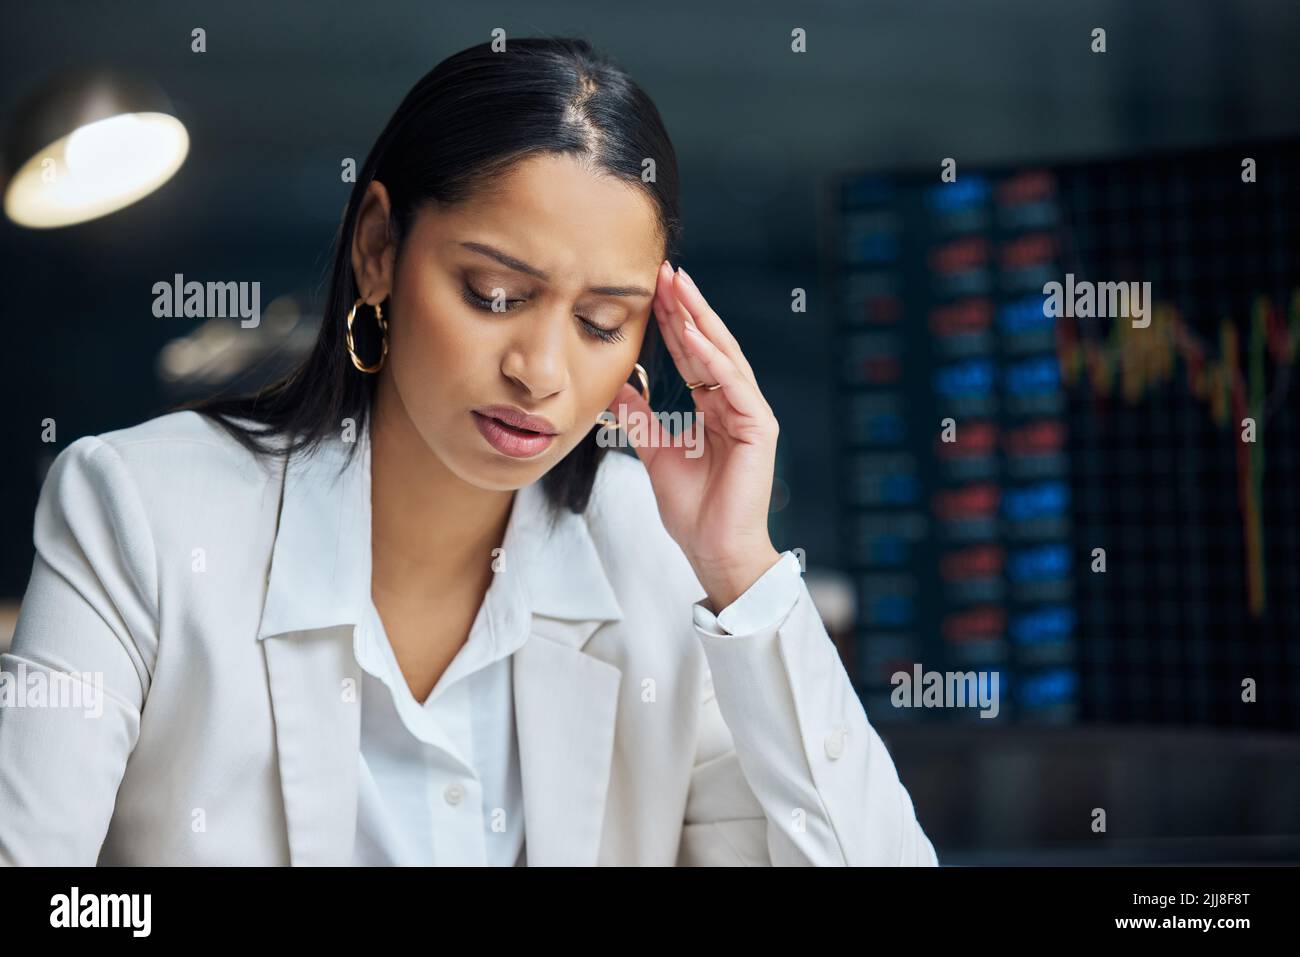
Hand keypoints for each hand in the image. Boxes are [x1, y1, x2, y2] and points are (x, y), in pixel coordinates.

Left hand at [605, 261, 781, 611]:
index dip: (673, 322)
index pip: (692, 355)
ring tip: (679, 287)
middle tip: (666, 271)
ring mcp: (750, 413)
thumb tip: (616, 388)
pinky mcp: (758, 427)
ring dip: (700, 319)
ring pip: (723, 355)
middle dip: (687, 308)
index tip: (653, 290)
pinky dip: (711, 358)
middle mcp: (736, 403)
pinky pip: (732, 384)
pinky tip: (692, 334)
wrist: (713, 549)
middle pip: (709, 345)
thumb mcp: (654, 450)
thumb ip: (639, 417)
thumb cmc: (693, 509)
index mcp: (715, 408)